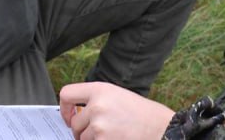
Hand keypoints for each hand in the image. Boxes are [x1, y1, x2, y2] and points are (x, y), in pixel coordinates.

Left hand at [59, 82, 174, 139]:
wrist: (161, 128)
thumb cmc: (141, 113)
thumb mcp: (117, 96)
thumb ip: (95, 101)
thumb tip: (75, 115)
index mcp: (99, 90)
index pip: (66, 94)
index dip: (64, 108)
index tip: (69, 116)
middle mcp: (97, 106)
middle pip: (74, 123)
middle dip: (82, 131)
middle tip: (98, 132)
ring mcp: (99, 126)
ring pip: (82, 139)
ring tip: (112, 135)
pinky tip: (115, 139)